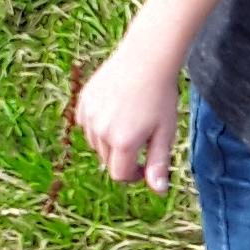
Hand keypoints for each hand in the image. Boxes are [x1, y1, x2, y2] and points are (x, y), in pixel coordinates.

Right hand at [77, 46, 184, 192]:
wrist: (146, 58)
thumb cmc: (161, 96)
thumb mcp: (165, 132)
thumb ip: (159, 163)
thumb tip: (159, 190)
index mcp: (123, 142)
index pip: (119, 174)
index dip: (134, 175)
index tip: (146, 166)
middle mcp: (101, 131)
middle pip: (107, 160)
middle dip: (124, 157)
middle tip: (143, 140)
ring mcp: (89, 115)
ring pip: (96, 143)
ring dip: (110, 142)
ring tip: (130, 123)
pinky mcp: (84, 101)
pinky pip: (87, 124)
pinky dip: (99, 125)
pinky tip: (115, 112)